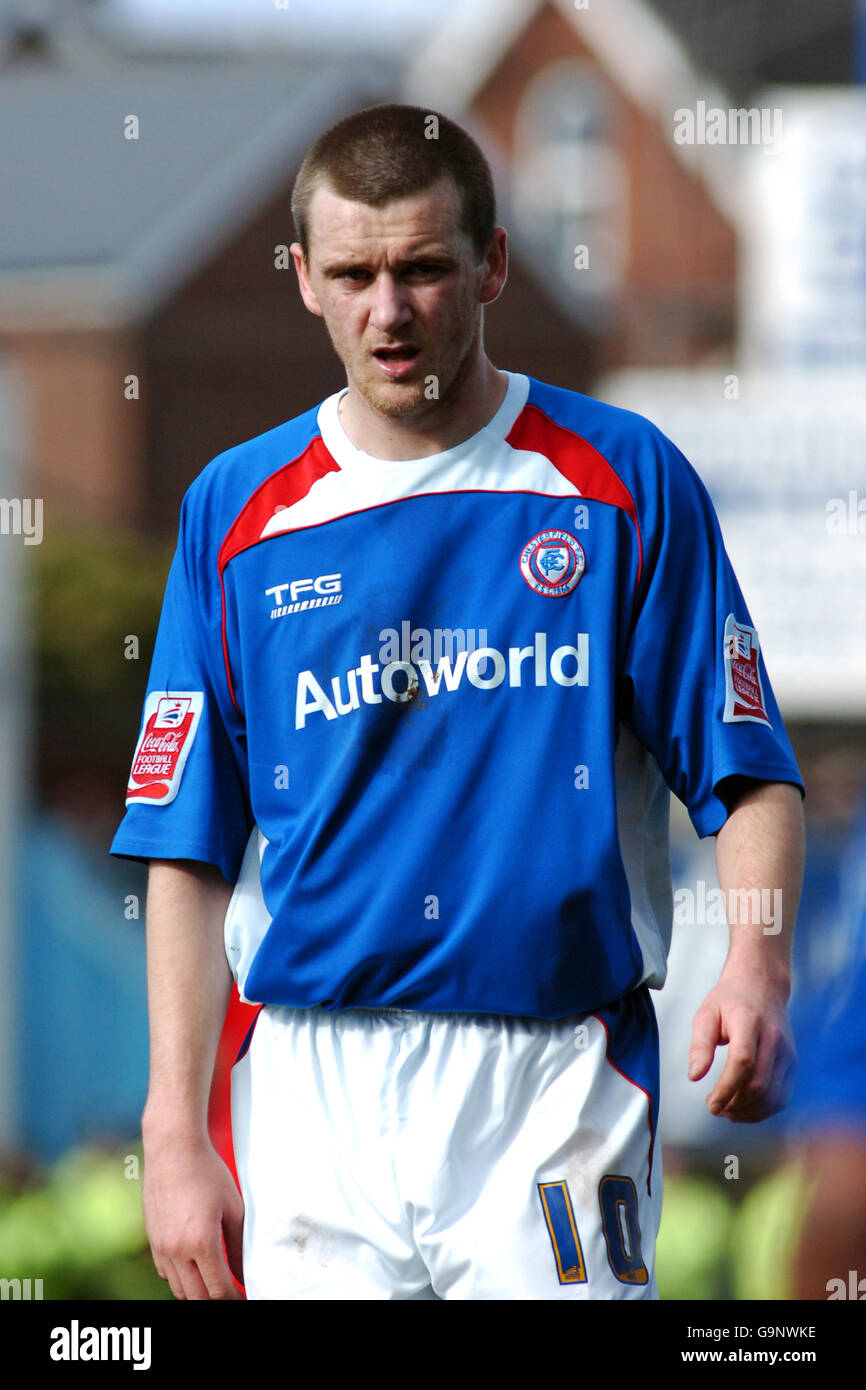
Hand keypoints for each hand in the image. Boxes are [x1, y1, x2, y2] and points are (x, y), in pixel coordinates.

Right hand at [142, 1133, 244, 1298]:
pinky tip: (194, 1268)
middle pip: (197, 1297)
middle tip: (231, 1293)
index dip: (234, 1298)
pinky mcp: (152, 1240)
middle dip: (217, 1299)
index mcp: (201, 1242)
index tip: (244, 1297)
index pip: (219, 1289)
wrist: (173, 1150)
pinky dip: (180, 1279)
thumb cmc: (206, 1173)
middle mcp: (177, 1250)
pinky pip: (166, 1273)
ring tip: (214, 1284)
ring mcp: (161, 1247)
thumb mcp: (233, 1208)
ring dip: (197, 1293)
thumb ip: (238, 1245)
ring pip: (179, 1289)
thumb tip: (243, 1273)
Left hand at [687, 968, 795, 1122]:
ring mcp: (787, 1052)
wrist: (762, 985)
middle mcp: (774, 1038)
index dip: (726, 1088)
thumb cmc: (730, 1000)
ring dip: (749, 1112)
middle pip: (759, 1083)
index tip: (710, 1103)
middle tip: (715, 1108)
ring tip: (728, 1111)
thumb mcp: (706, 1014)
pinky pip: (782, 1096)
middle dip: (735, 1104)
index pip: (743, 1062)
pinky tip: (745, 1110)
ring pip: (773, 1095)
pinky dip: (764, 1110)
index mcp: (749, 1022)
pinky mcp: (792, 1063)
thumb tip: (694, 1076)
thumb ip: (700, 1045)